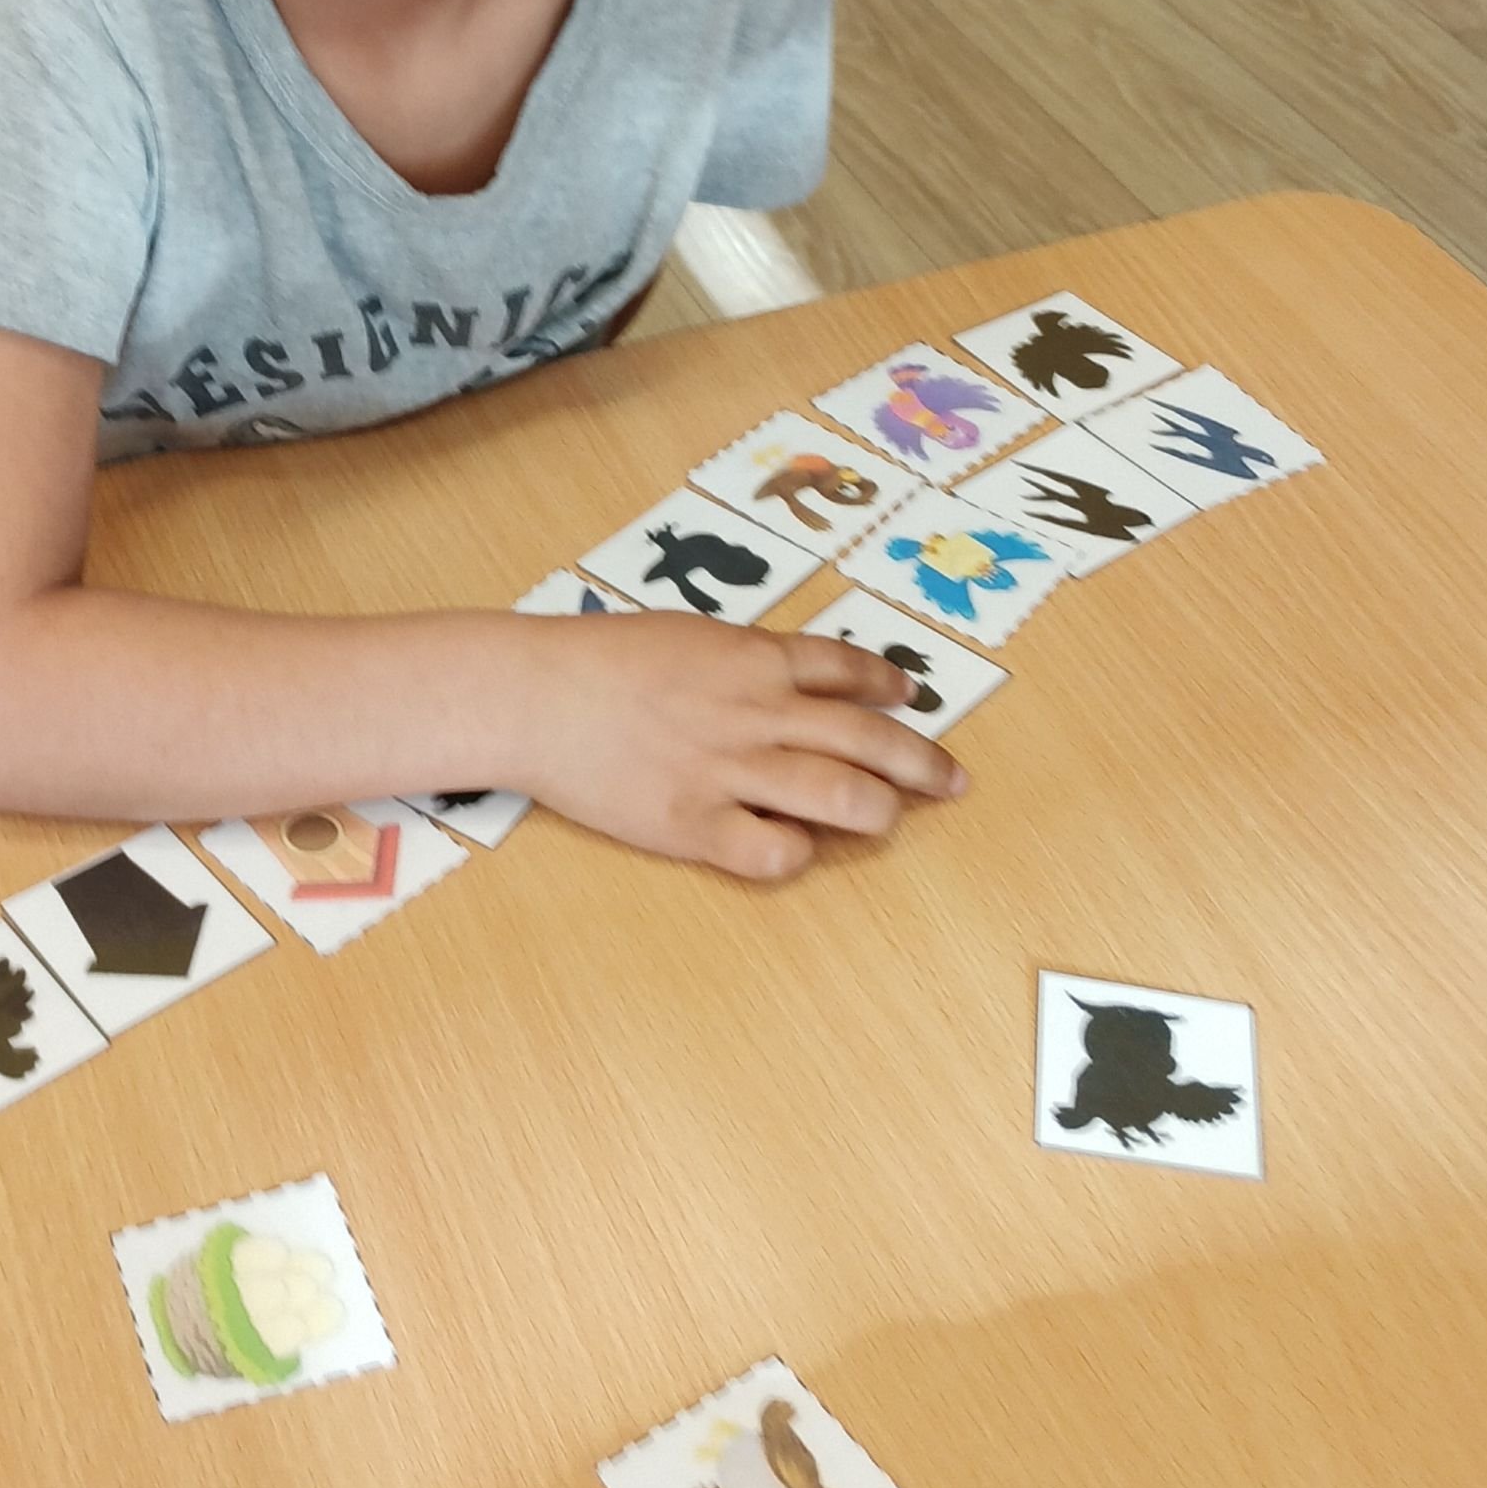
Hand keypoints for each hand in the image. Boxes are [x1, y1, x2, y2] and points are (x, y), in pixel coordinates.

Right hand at [518, 615, 965, 879]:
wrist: (534, 695)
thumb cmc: (597, 658)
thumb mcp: (684, 634)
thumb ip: (740, 658)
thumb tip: (791, 677)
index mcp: (752, 659)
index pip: (847, 670)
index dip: (889, 685)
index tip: (912, 698)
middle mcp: (756, 713)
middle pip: (867, 738)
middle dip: (922, 762)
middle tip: (952, 780)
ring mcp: (730, 771)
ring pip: (840, 796)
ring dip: (880, 810)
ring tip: (891, 817)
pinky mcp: (695, 825)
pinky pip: (774, 852)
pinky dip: (798, 853)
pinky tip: (796, 846)